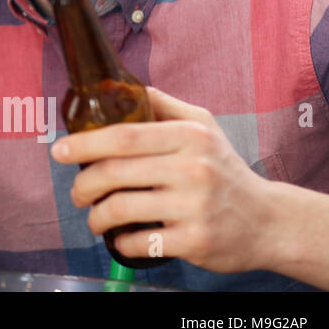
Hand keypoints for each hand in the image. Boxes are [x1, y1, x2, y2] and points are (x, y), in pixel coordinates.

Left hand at [50, 86, 274, 271]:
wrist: (269, 221)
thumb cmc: (226, 170)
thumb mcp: (204, 126)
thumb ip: (163, 105)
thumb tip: (121, 86)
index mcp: (190, 137)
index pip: (124, 135)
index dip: (84, 142)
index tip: (58, 150)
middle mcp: (194, 169)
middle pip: (114, 172)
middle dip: (82, 183)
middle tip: (76, 191)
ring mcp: (195, 207)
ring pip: (121, 209)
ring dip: (96, 216)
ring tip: (94, 217)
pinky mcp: (197, 241)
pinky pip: (140, 242)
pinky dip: (121, 241)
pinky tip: (120, 237)